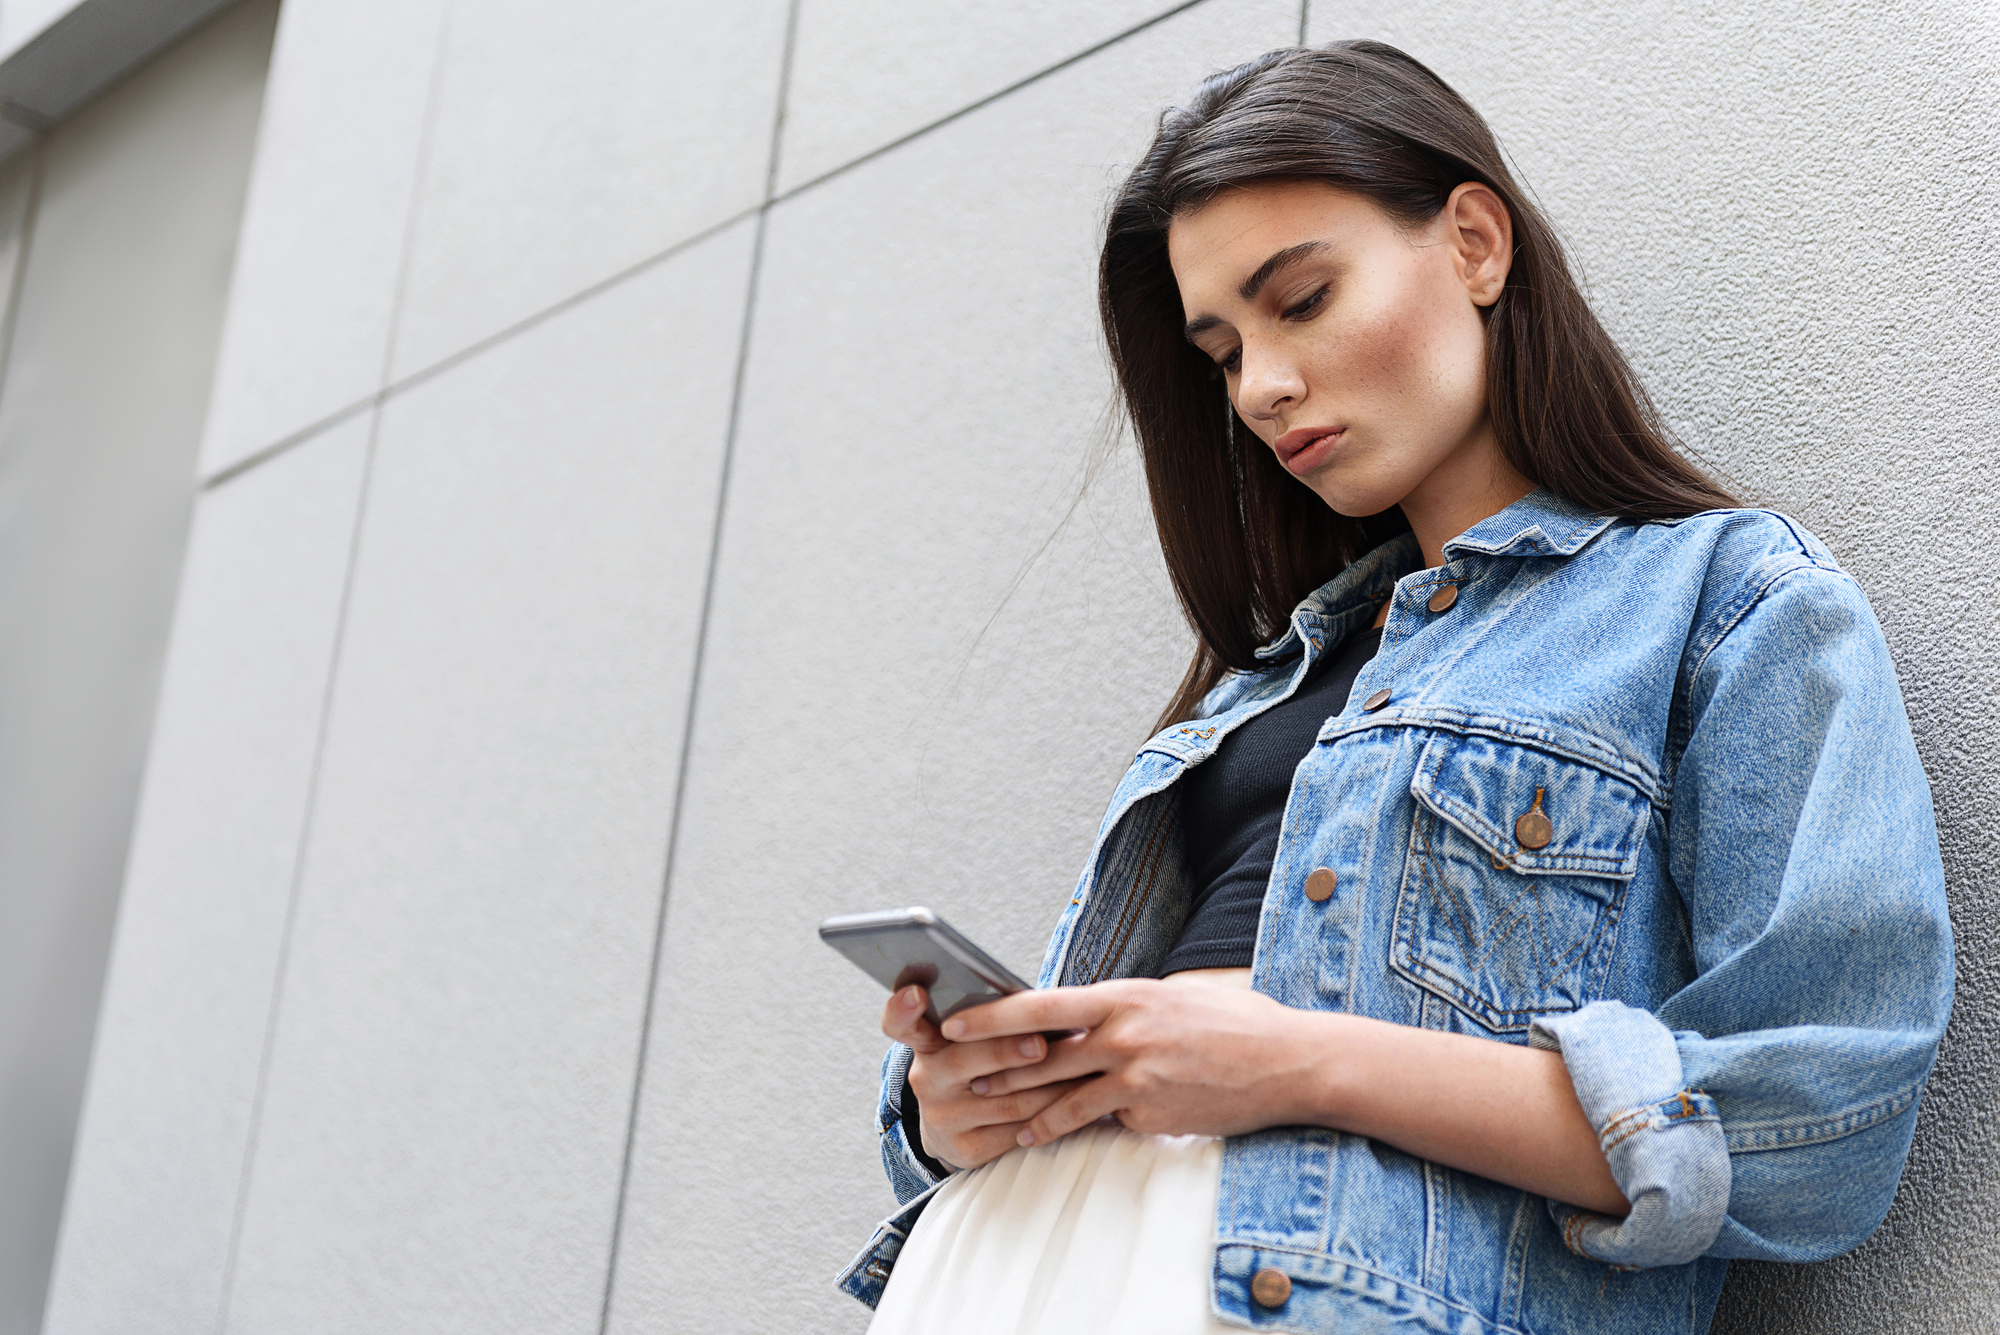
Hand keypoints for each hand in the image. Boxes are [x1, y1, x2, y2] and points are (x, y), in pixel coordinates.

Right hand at [880, 985, 1092, 1170]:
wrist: (959, 1126)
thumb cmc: (980, 1064)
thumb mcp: (972, 1039)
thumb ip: (991, 1020)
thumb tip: (1036, 1001)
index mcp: (927, 1042)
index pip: (900, 1022)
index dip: (903, 1008)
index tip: (915, 994)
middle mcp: (926, 1079)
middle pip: (965, 1060)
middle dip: (1006, 1051)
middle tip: (1040, 1044)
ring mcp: (943, 1117)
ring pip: (1004, 1099)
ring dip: (1049, 1084)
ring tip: (1082, 1067)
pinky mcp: (965, 1149)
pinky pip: (1017, 1130)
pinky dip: (1051, 1114)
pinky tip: (1076, 1102)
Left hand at [939, 977, 1321, 1146]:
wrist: (1287, 1063)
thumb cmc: (1232, 1025)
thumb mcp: (1172, 998)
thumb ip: (1125, 1007)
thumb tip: (1086, 1015)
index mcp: (1124, 996)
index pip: (1041, 1005)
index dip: (992, 1014)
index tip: (956, 1019)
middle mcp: (1124, 1034)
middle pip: (1040, 1054)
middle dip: (994, 1067)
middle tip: (956, 1076)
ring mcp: (1136, 1077)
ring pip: (1061, 1096)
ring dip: (1023, 1109)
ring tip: (995, 1116)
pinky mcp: (1150, 1113)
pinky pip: (1101, 1120)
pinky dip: (1070, 1126)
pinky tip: (1039, 1135)